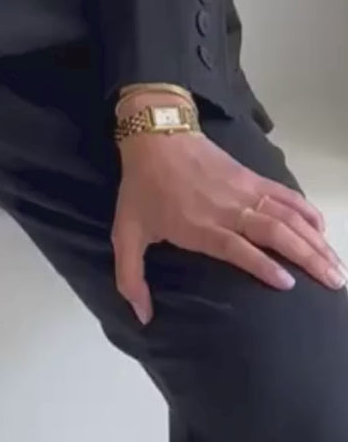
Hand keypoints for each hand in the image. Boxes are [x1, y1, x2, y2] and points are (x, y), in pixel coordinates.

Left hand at [112, 130, 345, 324]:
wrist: (155, 134)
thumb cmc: (142, 187)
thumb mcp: (125, 231)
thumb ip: (130, 276)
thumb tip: (143, 318)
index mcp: (201, 226)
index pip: (239, 247)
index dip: (263, 264)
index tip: (289, 283)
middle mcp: (228, 209)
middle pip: (275, 232)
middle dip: (308, 257)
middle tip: (334, 282)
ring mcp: (243, 190)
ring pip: (287, 215)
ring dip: (315, 239)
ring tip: (336, 264)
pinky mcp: (250, 177)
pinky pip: (284, 194)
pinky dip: (306, 210)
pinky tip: (321, 227)